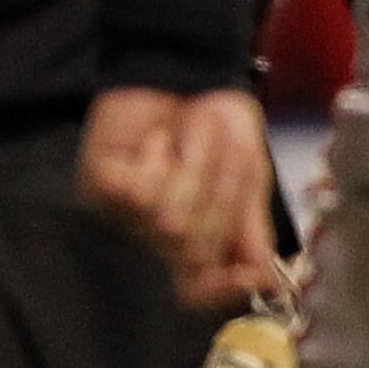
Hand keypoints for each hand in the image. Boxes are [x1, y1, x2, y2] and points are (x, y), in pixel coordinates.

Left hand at [84, 85, 284, 307]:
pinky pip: (139, 193)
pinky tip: (159, 142)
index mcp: (192, 242)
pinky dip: (161, 159)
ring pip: (169, 221)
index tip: (251, 275)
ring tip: (191, 141)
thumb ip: (253, 232)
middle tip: (225, 158)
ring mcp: (123, 214)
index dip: (223, 290)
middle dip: (220, 200)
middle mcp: (154, 237)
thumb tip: (268, 278)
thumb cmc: (217, 127)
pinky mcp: (100, 185)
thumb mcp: (249, 179)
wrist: (192, 72)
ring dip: (194, 172)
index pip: (198, 295)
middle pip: (193, 252)